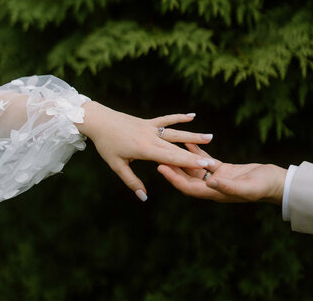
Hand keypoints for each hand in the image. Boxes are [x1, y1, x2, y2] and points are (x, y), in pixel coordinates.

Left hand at [76, 102, 215, 200]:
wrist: (99, 120)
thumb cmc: (106, 144)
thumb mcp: (116, 165)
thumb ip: (132, 181)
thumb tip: (144, 197)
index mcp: (144, 149)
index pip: (170, 158)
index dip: (188, 162)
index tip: (203, 166)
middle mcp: (151, 137)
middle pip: (177, 148)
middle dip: (196, 155)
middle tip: (213, 162)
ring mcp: (151, 128)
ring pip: (176, 132)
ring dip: (193, 136)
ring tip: (210, 137)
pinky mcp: (148, 122)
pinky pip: (166, 120)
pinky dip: (179, 117)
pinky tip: (192, 116)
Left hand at [157, 144, 286, 204]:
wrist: (276, 183)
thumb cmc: (264, 187)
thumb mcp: (247, 187)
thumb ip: (228, 186)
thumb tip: (210, 183)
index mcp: (215, 193)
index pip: (188, 187)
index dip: (173, 178)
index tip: (160, 167)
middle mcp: (212, 186)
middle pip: (186, 177)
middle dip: (172, 167)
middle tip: (157, 155)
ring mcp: (217, 177)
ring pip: (194, 168)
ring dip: (181, 158)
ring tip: (168, 147)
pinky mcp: (223, 168)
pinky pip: (205, 159)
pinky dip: (196, 152)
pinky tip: (188, 142)